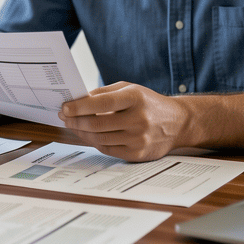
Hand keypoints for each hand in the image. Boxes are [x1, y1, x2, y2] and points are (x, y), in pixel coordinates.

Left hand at [59, 82, 190, 161]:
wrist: (178, 123)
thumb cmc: (149, 103)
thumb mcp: (130, 89)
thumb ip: (104, 93)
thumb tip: (77, 100)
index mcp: (136, 98)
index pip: (101, 104)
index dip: (79, 106)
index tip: (65, 107)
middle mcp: (139, 119)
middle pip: (97, 124)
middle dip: (76, 121)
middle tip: (65, 117)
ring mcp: (139, 139)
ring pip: (100, 139)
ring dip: (82, 133)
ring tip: (73, 126)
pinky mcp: (138, 154)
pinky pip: (108, 149)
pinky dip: (94, 142)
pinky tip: (88, 135)